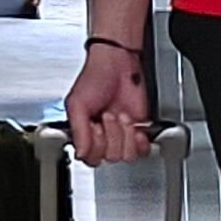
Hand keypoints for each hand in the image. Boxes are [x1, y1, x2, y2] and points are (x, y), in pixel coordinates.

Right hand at [65, 37, 150, 166]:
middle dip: (111, 134)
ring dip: (125, 134)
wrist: (118, 63)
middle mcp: (102, 136)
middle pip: (110, 157)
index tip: (94, 125)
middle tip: (108, 114)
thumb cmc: (95, 77)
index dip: (95, 145)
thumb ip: (78, 130)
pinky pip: (143, 151)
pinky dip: (141, 141)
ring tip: (122, 115)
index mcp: (84, 132)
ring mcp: (121, 135)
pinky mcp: (139, 131)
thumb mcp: (77, 103)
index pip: (89, 157)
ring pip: (126, 155)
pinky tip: (135, 127)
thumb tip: (80, 152)